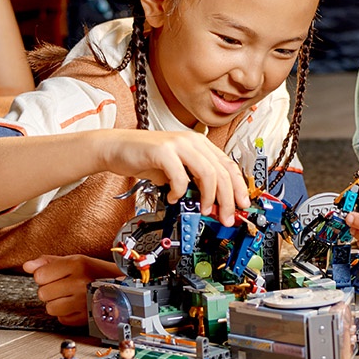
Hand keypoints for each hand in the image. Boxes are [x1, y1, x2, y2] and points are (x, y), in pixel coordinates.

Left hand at [24, 253, 115, 325]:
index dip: (43, 276)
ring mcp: (83, 301)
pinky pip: (61, 319)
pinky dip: (66, 314)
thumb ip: (48, 262)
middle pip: (43, 293)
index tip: (53, 275)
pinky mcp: (86, 317)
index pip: (39, 275)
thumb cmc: (97, 272)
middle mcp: (80, 282)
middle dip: (50, 290)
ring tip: (68, 297)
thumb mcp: (75, 260)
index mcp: (77, 264)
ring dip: (56, 303)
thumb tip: (27, 266)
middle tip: (64, 286)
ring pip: (50, 308)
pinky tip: (75, 306)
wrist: (123, 287)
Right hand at [102, 129, 250, 225]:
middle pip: (222, 172)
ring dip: (209, 197)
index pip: (228, 165)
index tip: (242, 206)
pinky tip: (173, 197)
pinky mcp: (163, 151)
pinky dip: (180, 192)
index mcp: (200, 144)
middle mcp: (192, 141)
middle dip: (228, 199)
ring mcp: (178, 144)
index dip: (238, 187)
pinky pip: (180, 177)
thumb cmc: (146, 159)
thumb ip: (195, 181)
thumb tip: (214, 204)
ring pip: (208, 174)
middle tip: (226, 217)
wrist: (116, 147)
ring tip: (203, 210)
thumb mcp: (176, 169)